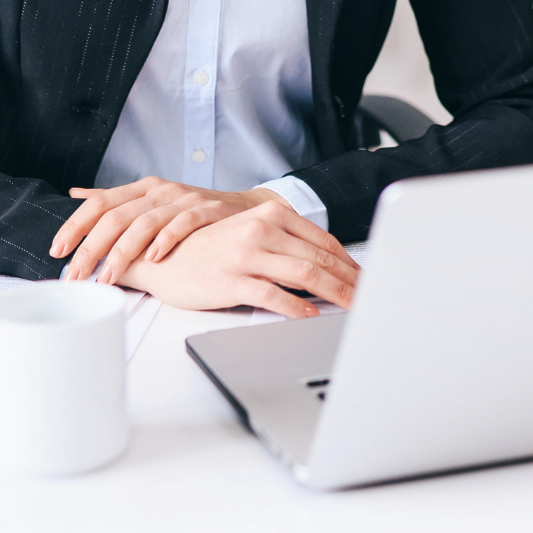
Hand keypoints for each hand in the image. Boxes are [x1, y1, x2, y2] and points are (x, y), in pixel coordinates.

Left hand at [51, 176, 282, 281]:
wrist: (243, 208)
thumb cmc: (190, 211)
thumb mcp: (150, 201)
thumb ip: (114, 199)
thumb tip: (76, 194)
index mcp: (142, 188)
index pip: (100, 202)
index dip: (76, 225)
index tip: (57, 251)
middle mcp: (160, 190)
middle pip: (116, 216)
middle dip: (92, 248)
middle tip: (76, 275)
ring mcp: (184, 198)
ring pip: (145, 222)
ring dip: (122, 252)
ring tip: (106, 277)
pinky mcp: (208, 210)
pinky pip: (183, 223)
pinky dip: (166, 239)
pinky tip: (153, 258)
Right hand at [117, 200, 359, 316]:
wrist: (161, 255)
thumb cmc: (209, 248)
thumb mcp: (250, 235)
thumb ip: (284, 244)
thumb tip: (324, 268)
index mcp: (272, 215)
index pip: (323, 241)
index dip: (348, 263)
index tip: (366, 280)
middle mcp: (263, 229)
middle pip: (320, 259)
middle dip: (350, 282)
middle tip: (370, 298)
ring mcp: (248, 254)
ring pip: (305, 275)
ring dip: (335, 294)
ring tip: (352, 308)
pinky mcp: (232, 279)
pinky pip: (273, 295)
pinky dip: (297, 308)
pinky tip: (311, 317)